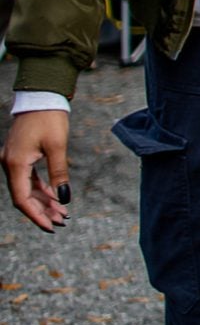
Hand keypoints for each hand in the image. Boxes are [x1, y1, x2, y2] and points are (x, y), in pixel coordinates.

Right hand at [3, 109, 71, 231]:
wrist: (41, 97)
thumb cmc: (49, 119)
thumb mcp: (57, 146)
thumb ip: (59, 174)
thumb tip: (64, 198)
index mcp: (15, 164)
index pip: (22, 199)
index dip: (36, 215)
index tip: (50, 227)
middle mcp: (10, 165)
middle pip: (24, 196)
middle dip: (43, 211)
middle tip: (62, 221)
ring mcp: (14, 161)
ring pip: (27, 189)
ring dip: (43, 201)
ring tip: (62, 213)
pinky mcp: (20, 157)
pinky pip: (29, 179)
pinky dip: (41, 189)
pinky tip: (55, 198)